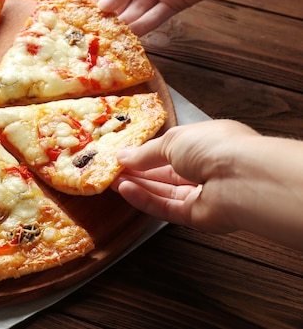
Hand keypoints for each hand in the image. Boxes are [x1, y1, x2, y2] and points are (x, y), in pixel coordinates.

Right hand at [89, 0, 302, 35]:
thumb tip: (104, 5)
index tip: (88, 12)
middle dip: (112, 12)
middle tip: (98, 30)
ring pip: (137, 9)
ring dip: (126, 22)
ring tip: (113, 36)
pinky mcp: (174, 3)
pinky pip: (154, 17)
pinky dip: (144, 26)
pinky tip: (132, 35)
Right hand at [110, 120, 258, 233]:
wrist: (242, 178)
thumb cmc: (214, 147)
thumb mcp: (173, 140)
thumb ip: (146, 152)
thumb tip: (123, 156)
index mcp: (205, 144)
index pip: (171, 150)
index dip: (146, 153)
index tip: (123, 156)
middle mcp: (206, 169)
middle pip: (165, 173)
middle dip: (138, 171)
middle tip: (112, 170)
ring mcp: (202, 194)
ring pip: (164, 192)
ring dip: (138, 186)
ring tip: (113, 181)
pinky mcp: (197, 216)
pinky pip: (167, 208)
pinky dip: (146, 200)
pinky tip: (126, 191)